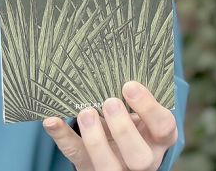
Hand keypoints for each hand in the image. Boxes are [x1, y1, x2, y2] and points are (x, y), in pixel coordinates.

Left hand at [43, 81, 176, 170]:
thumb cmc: (134, 116)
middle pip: (140, 157)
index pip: (163, 127)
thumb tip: (115, 56)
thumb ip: (135, 94)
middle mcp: (144, 158)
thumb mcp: (143, 107)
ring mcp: (117, 167)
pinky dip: (62, 138)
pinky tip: (52, 120)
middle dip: (123, 130)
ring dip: (95, 140)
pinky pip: (76, 156)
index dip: (148, 108)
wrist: (120, 146)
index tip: (129, 85)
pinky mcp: (90, 167)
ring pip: (109, 166)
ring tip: (86, 113)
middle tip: (109, 103)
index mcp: (160, 138)